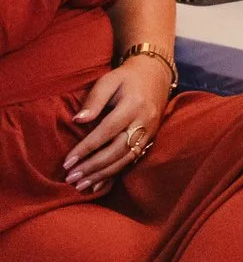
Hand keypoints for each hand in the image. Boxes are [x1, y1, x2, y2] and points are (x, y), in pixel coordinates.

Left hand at [63, 59, 172, 194]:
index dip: (87, 148)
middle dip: (93, 167)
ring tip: (81, 186)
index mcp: (133, 106)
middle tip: (71, 178)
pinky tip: (99, 185)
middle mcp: (144, 122)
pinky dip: (115, 175)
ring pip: (125, 159)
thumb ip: (94, 100)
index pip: (107, 131)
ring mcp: (149, 133)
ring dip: (102, 175)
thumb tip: (78, 120)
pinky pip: (132, 161)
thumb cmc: (126, 78)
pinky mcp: (149, 140)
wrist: (156, 76)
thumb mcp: (108, 81)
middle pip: (117, 150)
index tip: (67, 161)